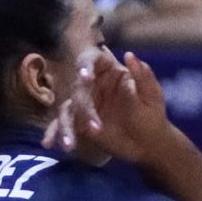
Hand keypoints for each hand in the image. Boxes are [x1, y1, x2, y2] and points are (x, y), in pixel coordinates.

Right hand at [44, 46, 177, 166]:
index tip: (85, 77)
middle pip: (78, 88)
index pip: (92, 61)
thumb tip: (129, 56)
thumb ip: (142, 76)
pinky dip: (54, 133)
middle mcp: (92, 86)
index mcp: (109, 72)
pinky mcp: (78, 123)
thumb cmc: (152, 114)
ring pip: (67, 109)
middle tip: (94, 127)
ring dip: (66, 126)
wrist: (149, 143)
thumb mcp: (152, 94)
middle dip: (83, 107)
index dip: (85, 65)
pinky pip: (63, 125)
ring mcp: (84, 104)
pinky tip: (49, 144)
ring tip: (69, 144)